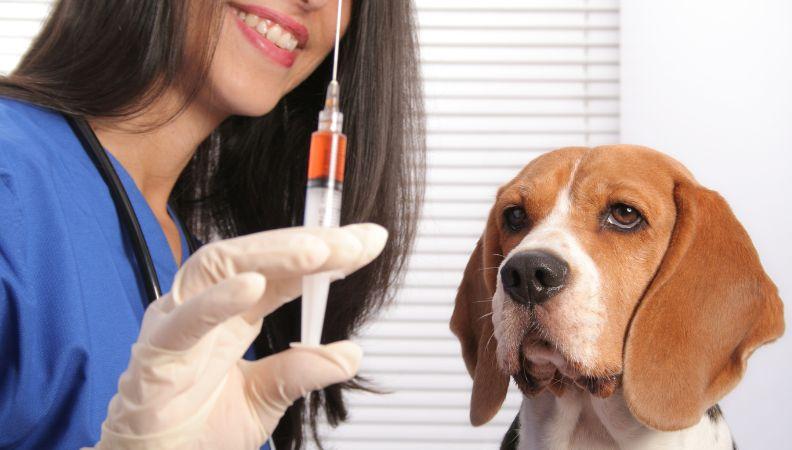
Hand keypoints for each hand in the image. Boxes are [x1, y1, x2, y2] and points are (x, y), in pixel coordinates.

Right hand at [88, 224, 386, 448]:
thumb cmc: (193, 428)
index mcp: (235, 314)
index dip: (327, 253)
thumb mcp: (264, 400)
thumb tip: (351, 355)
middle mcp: (207, 306)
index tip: (369, 242)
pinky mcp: (156, 349)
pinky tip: (253, 285)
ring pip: (222, 265)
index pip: (286, 271)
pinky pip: (185, 318)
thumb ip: (301, 373)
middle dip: (311, 244)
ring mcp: (179, 321)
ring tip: (316, 251)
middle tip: (356, 241)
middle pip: (260, 257)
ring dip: (271, 254)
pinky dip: (218, 299)